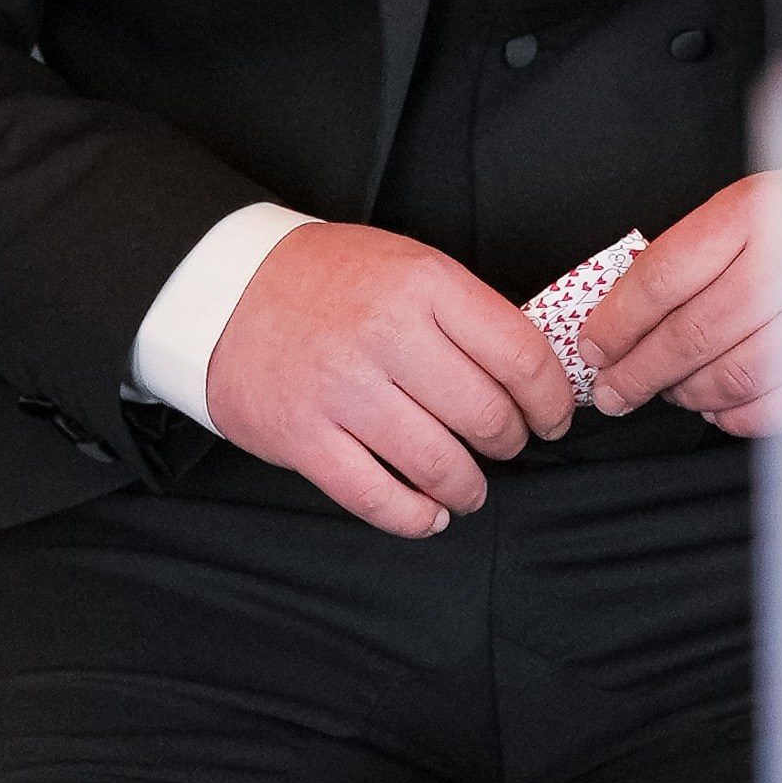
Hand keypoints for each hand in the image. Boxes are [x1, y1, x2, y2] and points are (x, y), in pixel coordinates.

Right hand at [205, 223, 575, 539]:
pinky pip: (375, 497)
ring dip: (468, 486)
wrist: (226, 290)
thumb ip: (465, 312)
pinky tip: (430, 515)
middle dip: (511, 442)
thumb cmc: (329, 278)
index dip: (551, 397)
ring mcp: (342, 390)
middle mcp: (387, 335)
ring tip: (471, 487)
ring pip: (437, 462)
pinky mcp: (303, 437)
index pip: (519, 353)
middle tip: (509, 445)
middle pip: (484, 414)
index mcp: (425, 284)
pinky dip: (414, 517)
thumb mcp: (408, 265)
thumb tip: (529, 368)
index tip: (555, 416)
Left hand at [578, 174, 781, 438]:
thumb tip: (624, 317)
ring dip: (687, 394)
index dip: (617, 322)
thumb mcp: (753, 204)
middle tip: (614, 390)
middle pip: (692, 334)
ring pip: (733, 375)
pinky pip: (781, 403)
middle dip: (638, 372)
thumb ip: (696, 252)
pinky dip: (740, 415)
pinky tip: (721, 407)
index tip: (594, 347)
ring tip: (670, 393)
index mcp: (757, 210)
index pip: (662, 277)